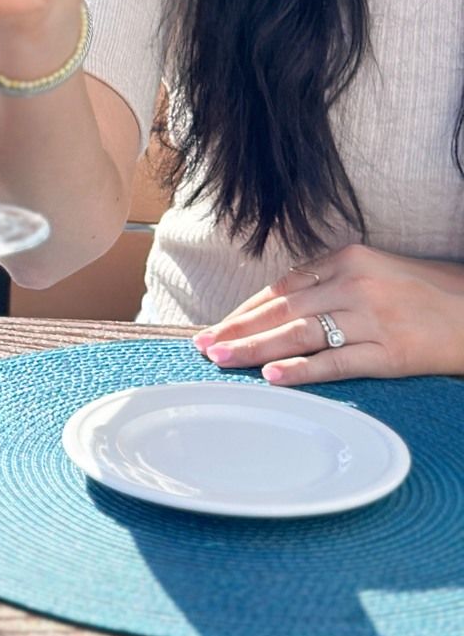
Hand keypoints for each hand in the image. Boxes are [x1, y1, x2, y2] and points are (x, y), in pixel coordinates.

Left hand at [196, 243, 463, 383]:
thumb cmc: (429, 292)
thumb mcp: (377, 271)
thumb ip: (334, 282)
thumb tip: (283, 304)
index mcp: (348, 259)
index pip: (282, 288)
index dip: (246, 309)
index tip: (217, 327)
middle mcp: (355, 284)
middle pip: (282, 309)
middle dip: (238, 329)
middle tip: (205, 346)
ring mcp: (373, 318)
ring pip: (300, 334)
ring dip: (255, 348)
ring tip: (223, 360)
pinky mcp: (391, 352)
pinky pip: (338, 363)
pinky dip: (302, 369)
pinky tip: (272, 376)